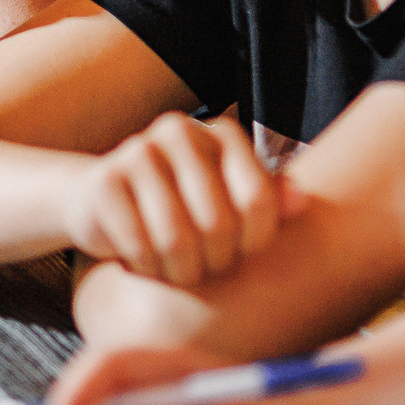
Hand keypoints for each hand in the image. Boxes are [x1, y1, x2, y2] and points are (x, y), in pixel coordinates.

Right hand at [62, 112, 287, 285]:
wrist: (102, 200)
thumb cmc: (183, 207)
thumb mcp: (229, 202)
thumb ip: (270, 200)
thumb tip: (302, 199)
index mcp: (217, 133)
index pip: (258, 198)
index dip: (257, 241)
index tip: (244, 253)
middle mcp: (177, 131)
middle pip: (218, 223)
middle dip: (217, 262)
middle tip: (208, 270)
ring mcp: (135, 151)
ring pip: (176, 239)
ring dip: (181, 272)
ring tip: (181, 274)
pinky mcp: (103, 181)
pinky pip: (138, 244)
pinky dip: (147, 268)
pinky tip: (147, 265)